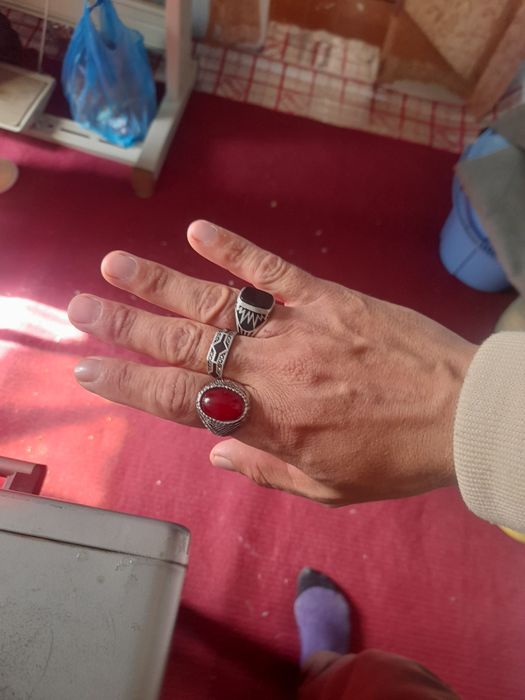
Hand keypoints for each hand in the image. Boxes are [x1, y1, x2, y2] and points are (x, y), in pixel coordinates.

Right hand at [67, 221, 476, 504]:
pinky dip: (234, 249)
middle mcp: (270, 373)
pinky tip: (196, 230)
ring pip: (215, 304)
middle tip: (78, 309)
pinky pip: (272, 271)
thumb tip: (214, 456)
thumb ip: (265, 473)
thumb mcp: (328, 489)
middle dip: (125, 328)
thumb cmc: (394, 457)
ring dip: (159, 284)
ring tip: (113, 265)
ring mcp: (296, 328)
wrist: (460, 413)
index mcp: (267, 425)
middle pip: (183, 347)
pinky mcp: (327, 296)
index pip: (181, 401)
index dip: (130, 384)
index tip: (90, 368)